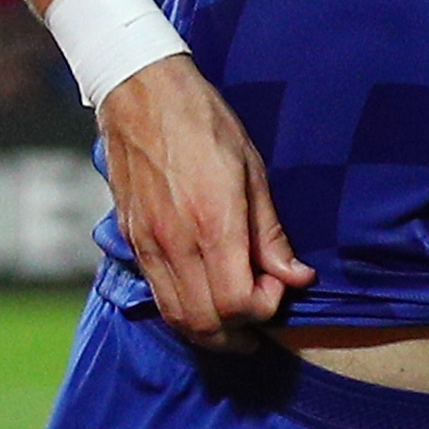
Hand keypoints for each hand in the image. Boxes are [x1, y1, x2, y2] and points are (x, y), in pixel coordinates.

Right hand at [98, 55, 306, 340]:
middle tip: (260, 319)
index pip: (237, 302)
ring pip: (177, 317)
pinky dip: (183, 311)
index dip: (263, 308)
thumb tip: (296, 277)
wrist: (141, 93)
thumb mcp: (253, 170)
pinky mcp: (132, 240)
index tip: (276, 287)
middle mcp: (176, 241)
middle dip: (238, 334)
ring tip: (235, 322)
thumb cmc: (203, 123)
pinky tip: (204, 297)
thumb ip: (271, 233)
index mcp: (213, 222)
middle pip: (205, 323)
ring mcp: (149, 244)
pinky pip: (158, 295)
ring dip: (209, 332)